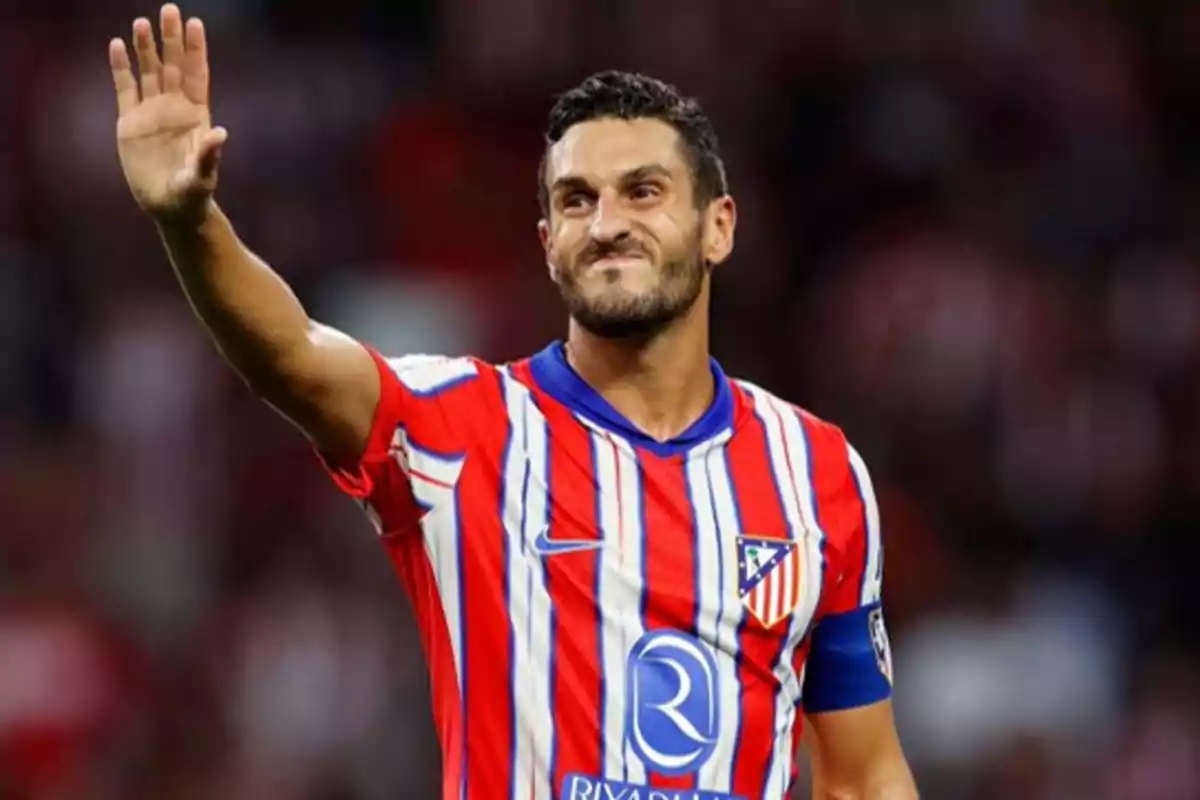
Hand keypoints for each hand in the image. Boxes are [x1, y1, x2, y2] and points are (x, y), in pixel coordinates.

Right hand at [110, 3, 225, 222]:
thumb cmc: (193, 194)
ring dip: (146, 48)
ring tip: (142, 23)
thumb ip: (208, 154)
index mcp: (196, 115)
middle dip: (171, 39)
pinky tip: (117, 45)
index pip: (197, 74)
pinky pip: (124, 88)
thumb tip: (221, 133)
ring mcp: (152, 112)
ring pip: (149, 72)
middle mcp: (174, 107)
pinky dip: (121, 68)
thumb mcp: (202, 176)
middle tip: (169, 10)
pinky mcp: (130, 122)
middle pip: (173, 65)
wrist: (170, 208)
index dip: (196, 50)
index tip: (195, 23)